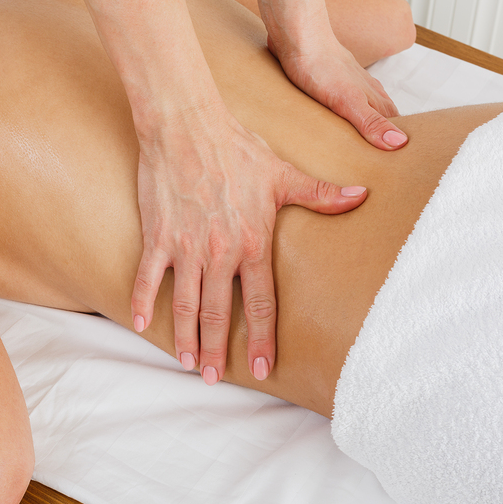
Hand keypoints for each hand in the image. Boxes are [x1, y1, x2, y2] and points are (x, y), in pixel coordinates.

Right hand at [131, 105, 366, 384]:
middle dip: (217, 349)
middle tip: (215, 377)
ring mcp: (186, 246)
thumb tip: (362, 196)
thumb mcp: (284, 174)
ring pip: (185, 303)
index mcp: (253, 243)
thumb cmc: (237, 148)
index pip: (261, 303)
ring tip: (186, 362)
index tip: (261, 368)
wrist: (187, 126)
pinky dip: (142, 301)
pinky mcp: (158, 236)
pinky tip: (140, 324)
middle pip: (219, 313)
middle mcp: (220, 252)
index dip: (262, 339)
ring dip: (185, 336)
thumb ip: (321, 195)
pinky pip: (148, 276)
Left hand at [268, 34, 407, 150]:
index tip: (403, 161)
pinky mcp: (329, 80)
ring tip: (363, 144)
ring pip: (364, 107)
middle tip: (383, 159)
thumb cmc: (320, 67)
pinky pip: (343, 101)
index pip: (396, 123)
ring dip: (367, 123)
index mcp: (374, 97)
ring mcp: (348, 83)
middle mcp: (366, 90)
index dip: (400, 141)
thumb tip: (399, 143)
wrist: (297, 36)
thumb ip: (371, 122)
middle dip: (386, 135)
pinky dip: (345, 114)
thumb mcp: (347, 102)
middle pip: (383, 116)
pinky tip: (337, 119)